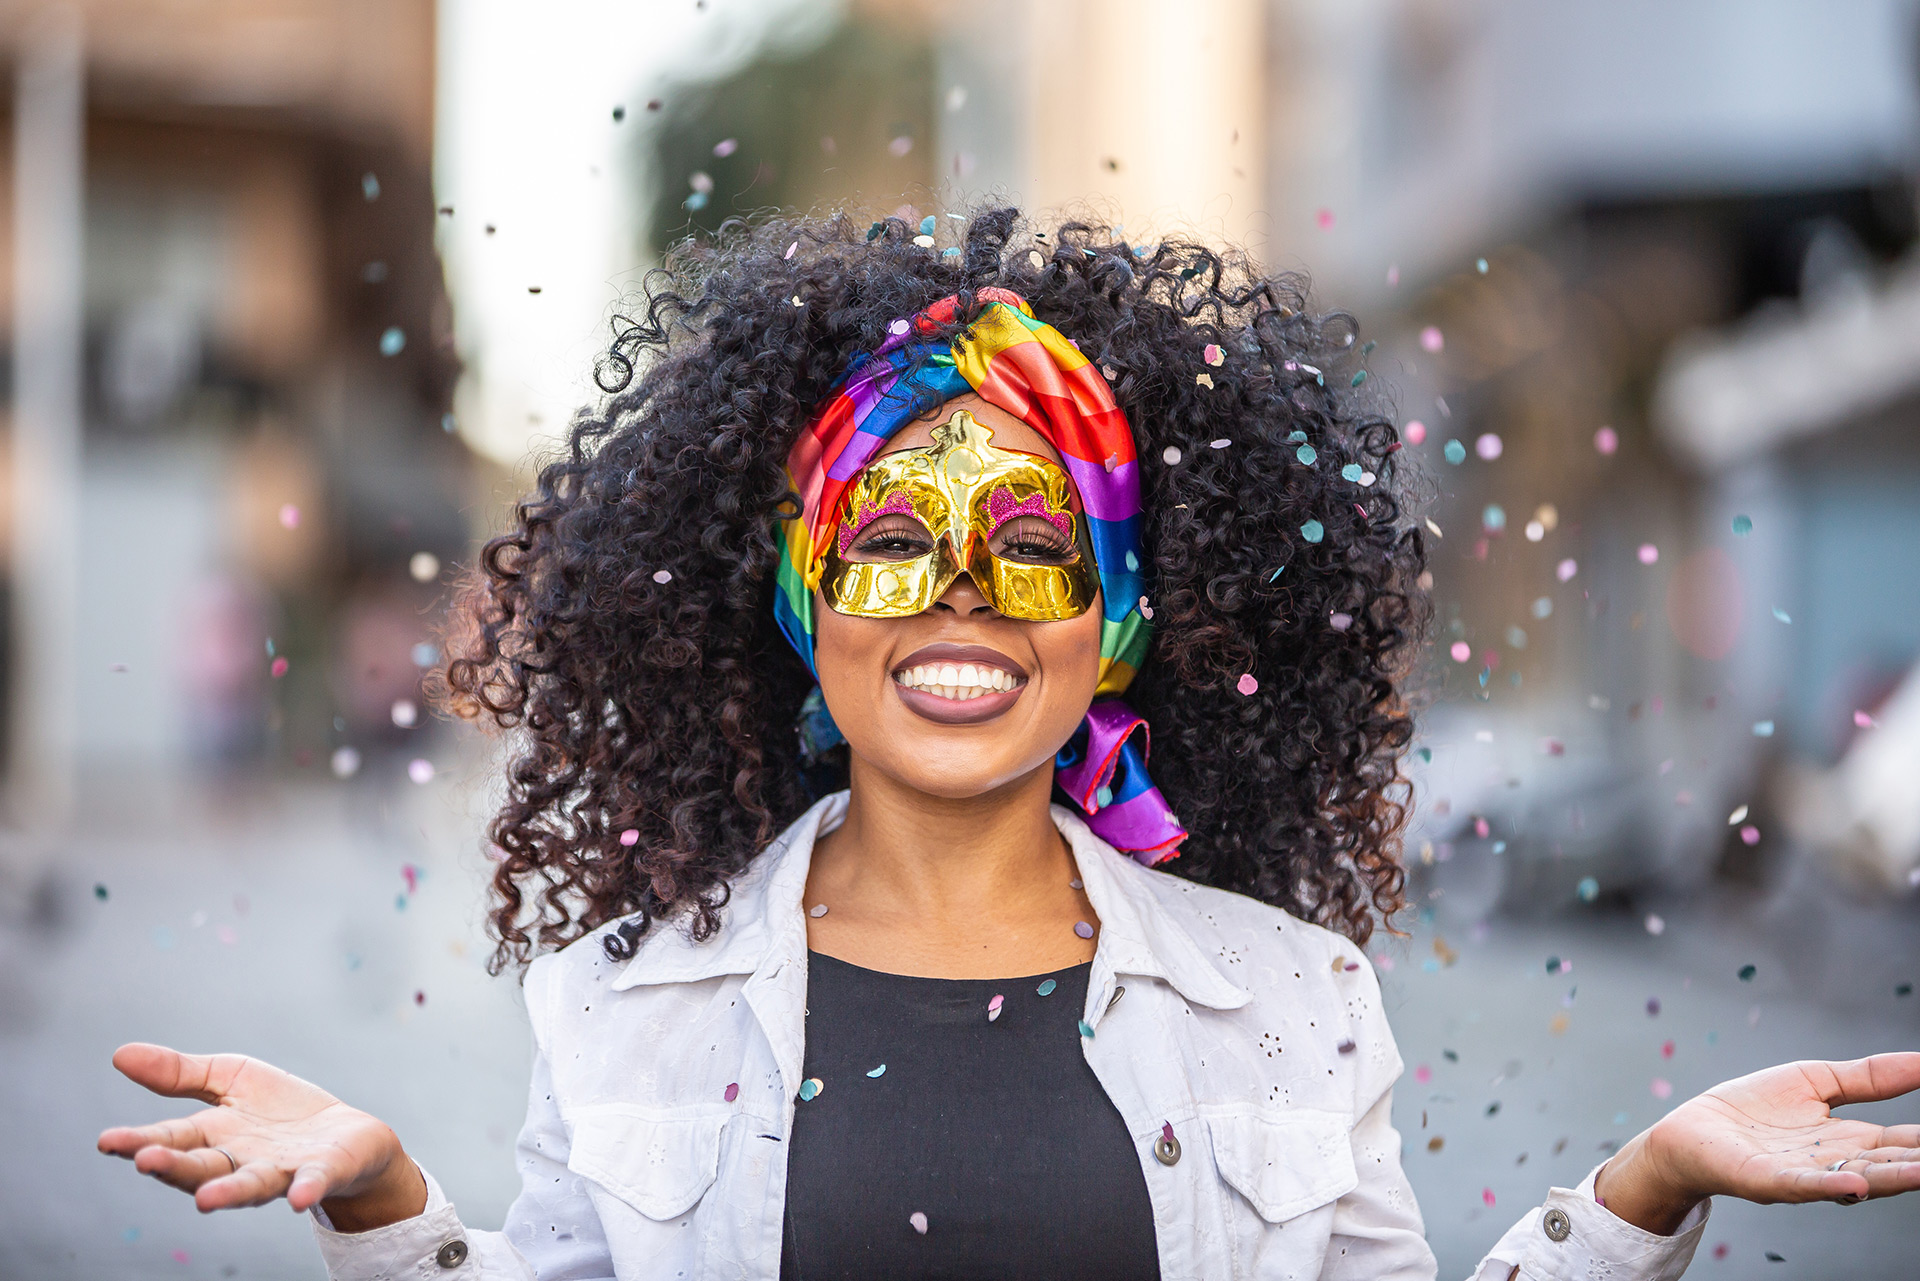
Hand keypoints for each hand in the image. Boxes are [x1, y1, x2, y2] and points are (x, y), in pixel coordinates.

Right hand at [96, 1043, 426, 1231]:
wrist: (345, 1133)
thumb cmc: (278, 1110)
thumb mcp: (229, 1079)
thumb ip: (179, 1074)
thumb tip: (119, 1055)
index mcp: (213, 1136)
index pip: (170, 1139)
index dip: (139, 1142)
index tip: (107, 1142)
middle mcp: (240, 1160)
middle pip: (202, 1168)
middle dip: (174, 1167)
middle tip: (146, 1162)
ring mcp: (281, 1170)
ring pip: (249, 1185)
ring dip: (228, 1192)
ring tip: (206, 1200)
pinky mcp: (322, 1171)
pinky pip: (312, 1183)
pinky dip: (306, 1189)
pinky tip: (298, 1197)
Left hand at [1596, 1052, 1919, 1234]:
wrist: (1695, 1128)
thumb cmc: (1756, 1108)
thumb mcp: (1817, 1081)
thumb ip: (1869, 1076)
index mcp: (1851, 1141)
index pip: (1903, 1143)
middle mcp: (1835, 1163)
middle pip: (1888, 1166)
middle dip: (1918, 1165)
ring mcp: (1803, 1174)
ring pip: (1855, 1180)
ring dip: (1891, 1178)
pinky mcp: (1766, 1179)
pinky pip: (1802, 1184)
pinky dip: (1829, 1185)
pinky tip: (1854, 1183)